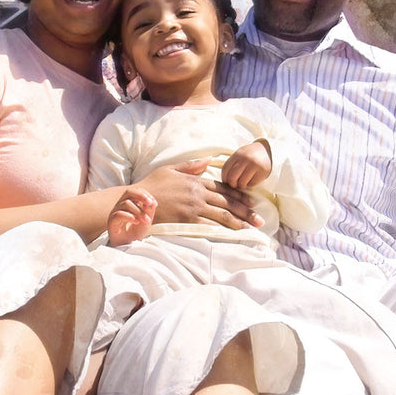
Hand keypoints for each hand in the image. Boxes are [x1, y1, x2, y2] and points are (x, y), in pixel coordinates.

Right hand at [107, 187, 156, 245]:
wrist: (128, 245)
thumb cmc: (136, 231)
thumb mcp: (147, 220)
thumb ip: (149, 210)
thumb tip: (151, 202)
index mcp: (130, 202)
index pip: (136, 191)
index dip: (145, 194)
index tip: (154, 203)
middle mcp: (121, 204)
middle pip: (129, 192)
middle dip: (141, 196)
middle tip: (150, 203)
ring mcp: (115, 212)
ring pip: (126, 203)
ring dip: (139, 211)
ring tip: (146, 220)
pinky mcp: (111, 221)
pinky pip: (118, 214)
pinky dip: (129, 217)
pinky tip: (136, 222)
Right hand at [133, 159, 262, 230]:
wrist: (136, 199)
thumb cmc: (152, 184)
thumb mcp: (171, 169)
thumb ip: (191, 165)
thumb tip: (208, 160)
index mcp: (195, 180)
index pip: (223, 188)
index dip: (238, 196)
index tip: (251, 202)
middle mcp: (197, 193)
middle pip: (227, 202)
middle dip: (245, 211)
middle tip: (259, 219)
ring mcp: (193, 206)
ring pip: (221, 215)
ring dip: (239, 222)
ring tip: (251, 228)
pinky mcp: (187, 219)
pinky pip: (209, 225)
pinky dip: (222, 229)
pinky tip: (233, 234)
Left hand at [221, 140, 270, 192]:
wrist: (267, 150)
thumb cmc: (249, 155)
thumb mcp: (239, 155)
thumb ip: (232, 165)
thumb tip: (225, 182)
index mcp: (237, 154)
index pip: (225, 170)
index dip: (224, 178)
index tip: (227, 182)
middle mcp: (245, 159)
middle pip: (232, 178)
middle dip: (232, 184)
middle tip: (235, 185)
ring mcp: (254, 165)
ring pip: (242, 183)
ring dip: (242, 185)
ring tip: (244, 182)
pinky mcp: (262, 171)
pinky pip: (252, 184)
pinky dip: (250, 184)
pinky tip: (252, 179)